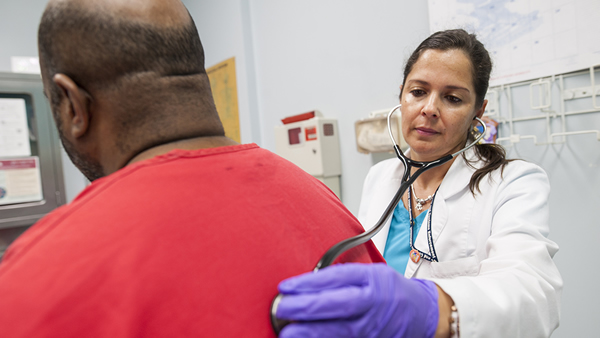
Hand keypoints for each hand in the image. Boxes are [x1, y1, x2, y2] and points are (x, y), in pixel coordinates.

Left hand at [276, 263, 438, 337]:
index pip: (337, 278)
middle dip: (306, 307)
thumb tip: (308, 280)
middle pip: (337, 305)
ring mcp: (372, 327)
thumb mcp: (371, 273)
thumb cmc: (390, 290)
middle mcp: (372, 303)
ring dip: (311, 332)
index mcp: (371, 279)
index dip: (309, 282)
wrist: (421, 314)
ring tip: (288, 332)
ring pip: (339, 331)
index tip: (286, 286)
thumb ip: (343, 275)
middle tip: (281, 307)